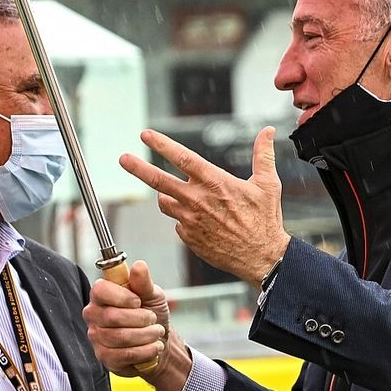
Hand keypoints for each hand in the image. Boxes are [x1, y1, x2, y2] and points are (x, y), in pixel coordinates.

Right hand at [84, 261, 191, 390]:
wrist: (157, 340)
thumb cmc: (150, 313)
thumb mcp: (152, 294)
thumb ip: (144, 281)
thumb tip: (139, 266)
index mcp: (102, 294)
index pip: (100, 290)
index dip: (122, 297)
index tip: (139, 301)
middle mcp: (94, 314)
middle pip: (112, 317)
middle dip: (141, 319)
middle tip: (153, 319)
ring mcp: (96, 337)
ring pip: (120, 337)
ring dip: (146, 336)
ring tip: (156, 332)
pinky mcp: (103, 356)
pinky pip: (123, 355)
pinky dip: (145, 351)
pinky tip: (152, 347)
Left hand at [120, 127, 290, 285]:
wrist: (261, 258)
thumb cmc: (265, 221)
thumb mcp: (267, 184)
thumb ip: (263, 155)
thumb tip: (268, 132)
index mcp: (214, 182)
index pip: (182, 158)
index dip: (161, 145)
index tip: (145, 135)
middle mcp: (197, 200)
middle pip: (158, 181)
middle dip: (138, 168)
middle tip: (122, 159)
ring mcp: (189, 220)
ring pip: (166, 202)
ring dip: (169, 196)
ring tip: (188, 198)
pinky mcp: (188, 237)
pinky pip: (177, 222)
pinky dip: (184, 218)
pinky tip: (204, 222)